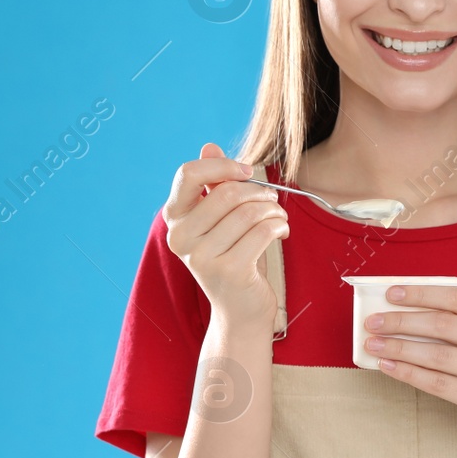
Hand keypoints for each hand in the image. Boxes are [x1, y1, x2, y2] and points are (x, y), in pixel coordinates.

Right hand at [162, 143, 288, 327]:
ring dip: (273, 211)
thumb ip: (213, 184)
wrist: (240, 310)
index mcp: (175, 219)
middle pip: (227, 193)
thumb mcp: (221, 219)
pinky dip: (279, 227)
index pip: (188, 175)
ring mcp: (202, 257)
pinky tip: (281, 232)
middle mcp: (181, 237)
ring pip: (249, 212)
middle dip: (259, 192)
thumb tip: (209, 146)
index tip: (247, 172)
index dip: (222, 166)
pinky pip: (263, 232)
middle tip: (272, 199)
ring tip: (278, 218)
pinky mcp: (229, 271)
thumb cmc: (233, 257)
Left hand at [363, 285, 456, 448]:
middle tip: (372, 322)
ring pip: (438, 355)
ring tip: (372, 345)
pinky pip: (439, 384)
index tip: (390, 294)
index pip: (456, 297)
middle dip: (402, 322)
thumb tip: (397, 311)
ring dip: (400, 348)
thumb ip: (451, 321)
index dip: (421, 294)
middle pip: (444, 325)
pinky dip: (409, 373)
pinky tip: (388, 367)